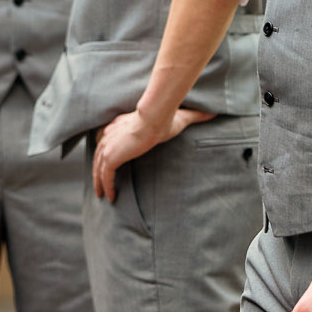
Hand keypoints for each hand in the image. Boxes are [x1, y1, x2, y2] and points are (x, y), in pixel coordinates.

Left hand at [93, 107, 211, 200]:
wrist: (155, 118)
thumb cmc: (166, 117)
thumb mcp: (180, 117)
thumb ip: (194, 116)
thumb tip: (213, 113)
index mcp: (119, 124)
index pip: (107, 138)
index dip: (107, 151)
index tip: (109, 162)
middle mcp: (109, 135)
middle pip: (98, 155)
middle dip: (98, 170)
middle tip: (101, 184)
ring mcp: (108, 146)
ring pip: (99, 168)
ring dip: (99, 182)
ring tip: (103, 195)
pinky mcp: (110, 157)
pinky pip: (105, 176)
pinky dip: (107, 187)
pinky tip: (111, 197)